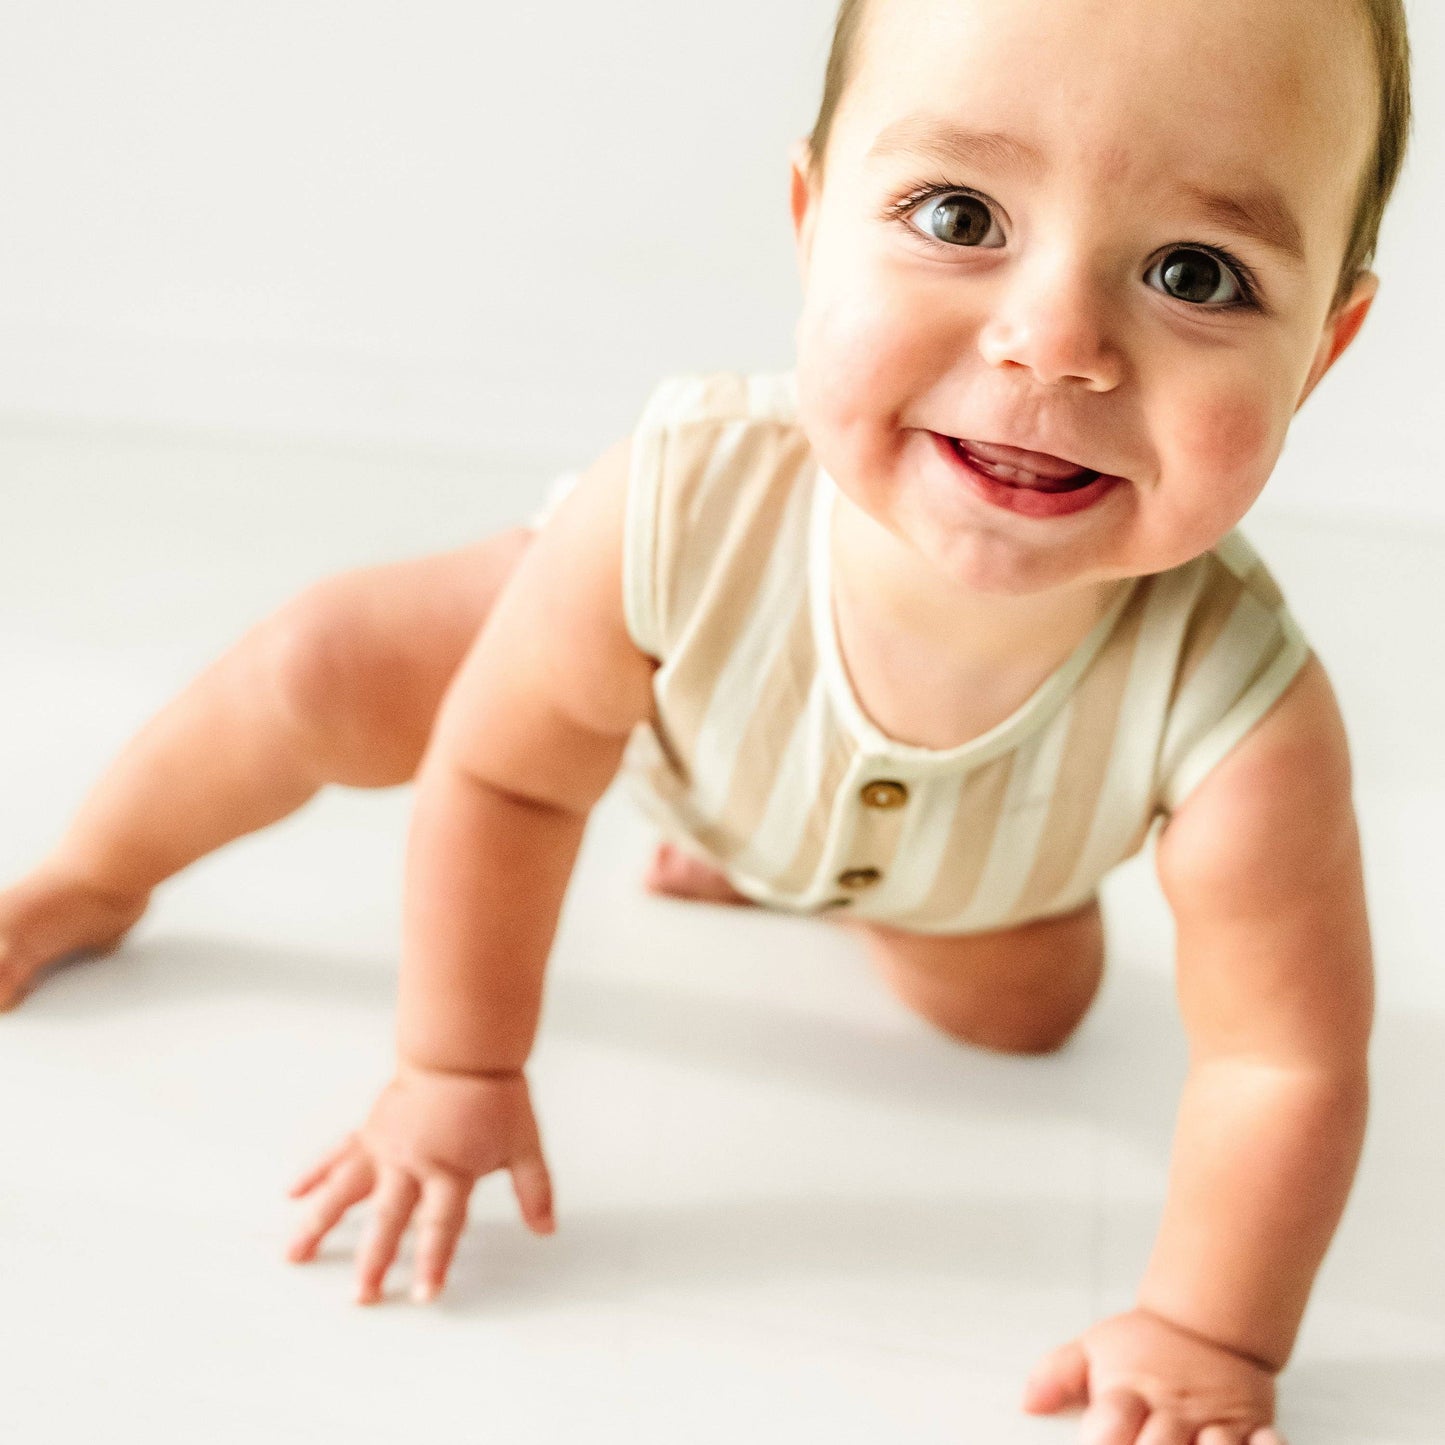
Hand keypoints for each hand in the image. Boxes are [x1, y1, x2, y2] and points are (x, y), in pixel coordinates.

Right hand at [285, 1063, 554, 1303]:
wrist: (462, 1050)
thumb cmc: (495, 1096)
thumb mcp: (524, 1143)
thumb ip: (534, 1188)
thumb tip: (546, 1229)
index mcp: (450, 1169)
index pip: (442, 1225)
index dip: (434, 1262)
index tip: (424, 1295)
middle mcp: (411, 1162)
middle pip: (389, 1219)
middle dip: (374, 1261)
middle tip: (362, 1296)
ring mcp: (384, 1146)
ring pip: (345, 1191)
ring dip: (319, 1224)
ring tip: (294, 1255)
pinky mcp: (370, 1131)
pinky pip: (337, 1155)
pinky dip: (314, 1173)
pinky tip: (293, 1195)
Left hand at [1023, 1308, 1287, 1443]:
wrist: (1207, 1326)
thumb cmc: (1145, 1348)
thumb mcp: (1094, 1349)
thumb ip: (1057, 1375)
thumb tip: (1027, 1404)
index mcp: (1130, 1390)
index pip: (1112, 1422)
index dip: (1105, 1439)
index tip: (1099, 1444)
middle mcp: (1173, 1410)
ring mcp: (1215, 1422)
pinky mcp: (1254, 1430)